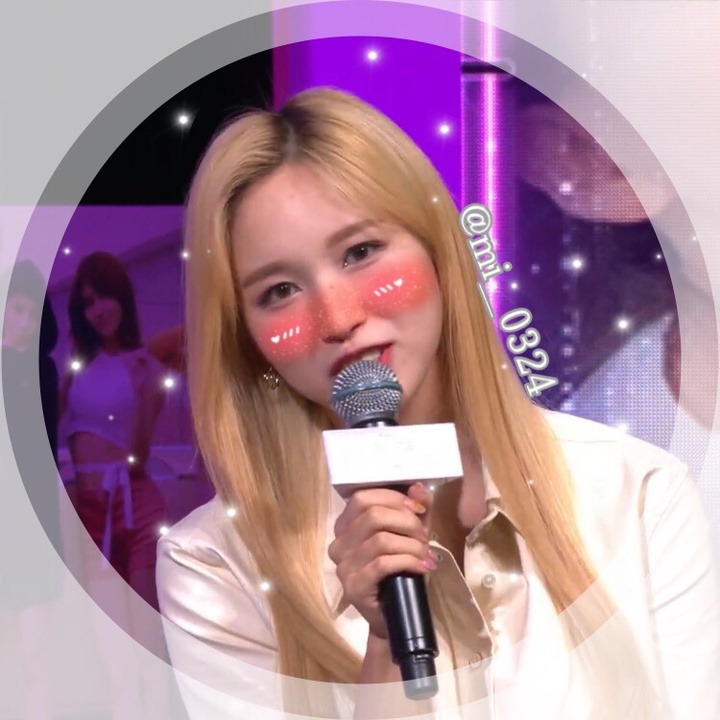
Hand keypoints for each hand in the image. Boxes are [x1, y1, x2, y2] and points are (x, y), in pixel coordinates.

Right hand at [328, 482, 435, 639]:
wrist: (394, 615)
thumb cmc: (399, 570)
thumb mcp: (410, 534)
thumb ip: (415, 509)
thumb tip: (418, 487)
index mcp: (346, 526)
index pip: (362, 498)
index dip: (393, 499)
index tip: (418, 510)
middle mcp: (338, 543)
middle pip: (373, 516)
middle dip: (407, 523)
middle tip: (425, 537)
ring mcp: (343, 566)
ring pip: (381, 540)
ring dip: (412, 544)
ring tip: (426, 554)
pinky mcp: (354, 587)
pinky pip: (383, 564)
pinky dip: (408, 561)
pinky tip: (423, 567)